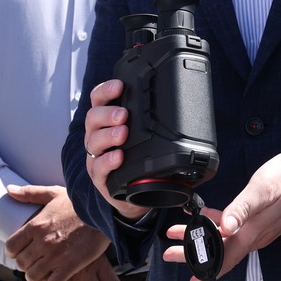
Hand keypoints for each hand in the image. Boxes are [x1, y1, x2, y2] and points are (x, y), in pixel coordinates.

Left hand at [3, 184, 112, 280]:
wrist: (104, 211)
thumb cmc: (79, 202)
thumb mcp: (53, 193)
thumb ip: (29, 193)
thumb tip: (9, 190)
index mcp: (35, 225)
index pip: (11, 246)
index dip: (13, 252)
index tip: (19, 253)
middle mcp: (42, 241)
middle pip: (21, 263)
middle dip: (24, 266)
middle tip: (32, 265)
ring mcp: (55, 255)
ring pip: (33, 276)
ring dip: (35, 278)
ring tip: (40, 277)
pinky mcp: (70, 265)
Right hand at [79, 80, 148, 219]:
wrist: (133, 194)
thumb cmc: (138, 159)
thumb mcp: (143, 136)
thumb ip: (154, 121)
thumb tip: (187, 108)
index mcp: (107, 121)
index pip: (99, 99)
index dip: (106, 90)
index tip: (119, 85)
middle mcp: (97, 136)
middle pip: (93, 117)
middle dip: (107, 113)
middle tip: (123, 115)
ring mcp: (96, 156)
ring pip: (93, 141)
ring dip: (108, 135)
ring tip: (123, 133)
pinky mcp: (99, 177)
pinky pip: (98, 167)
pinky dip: (107, 161)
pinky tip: (118, 157)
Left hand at [162, 151, 280, 280]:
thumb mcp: (263, 190)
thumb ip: (242, 209)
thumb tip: (225, 227)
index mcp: (252, 232)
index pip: (225, 259)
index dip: (207, 272)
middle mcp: (255, 235)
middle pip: (220, 252)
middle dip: (193, 254)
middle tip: (170, 254)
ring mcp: (258, 228)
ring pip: (224, 240)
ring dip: (200, 238)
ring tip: (177, 233)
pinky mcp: (259, 220)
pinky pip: (233, 228)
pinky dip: (215, 223)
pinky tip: (205, 216)